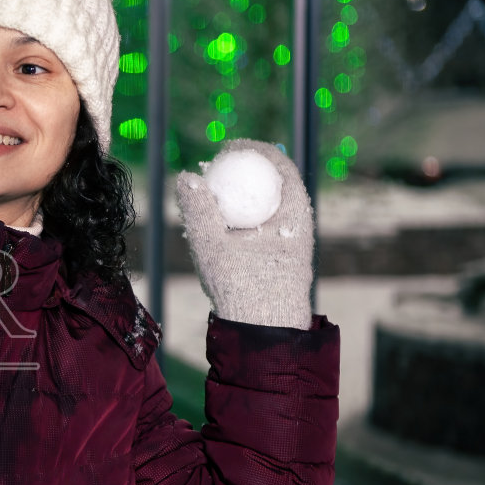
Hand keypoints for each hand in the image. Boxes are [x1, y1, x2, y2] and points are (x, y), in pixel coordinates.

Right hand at [174, 138, 313, 328]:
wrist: (265, 336)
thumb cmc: (245, 292)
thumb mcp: (214, 248)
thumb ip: (199, 212)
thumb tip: (186, 178)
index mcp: (296, 217)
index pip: (282, 167)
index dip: (255, 151)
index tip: (229, 148)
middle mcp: (298, 228)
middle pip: (275, 186)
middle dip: (246, 173)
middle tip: (215, 169)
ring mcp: (289, 246)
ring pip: (266, 210)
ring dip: (241, 199)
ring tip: (210, 199)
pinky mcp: (278, 262)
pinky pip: (260, 230)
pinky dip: (240, 222)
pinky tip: (215, 232)